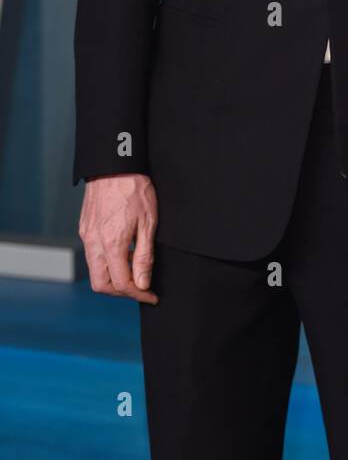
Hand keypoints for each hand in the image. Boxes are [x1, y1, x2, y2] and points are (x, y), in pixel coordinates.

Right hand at [78, 174, 158, 302]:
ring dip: (113, 277)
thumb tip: (142, 284)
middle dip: (121, 292)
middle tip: (140, 287)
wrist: (114, 164)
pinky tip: (122, 252)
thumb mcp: (148, 223)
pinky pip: (92, 254)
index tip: (151, 295)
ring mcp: (87, 235)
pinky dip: (106, 262)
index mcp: (111, 244)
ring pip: (95, 270)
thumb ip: (144, 256)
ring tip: (134, 268)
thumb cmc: (135, 189)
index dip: (138, 294)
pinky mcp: (84, 227)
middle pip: (101, 284)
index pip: (122, 284)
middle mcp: (94, 243)